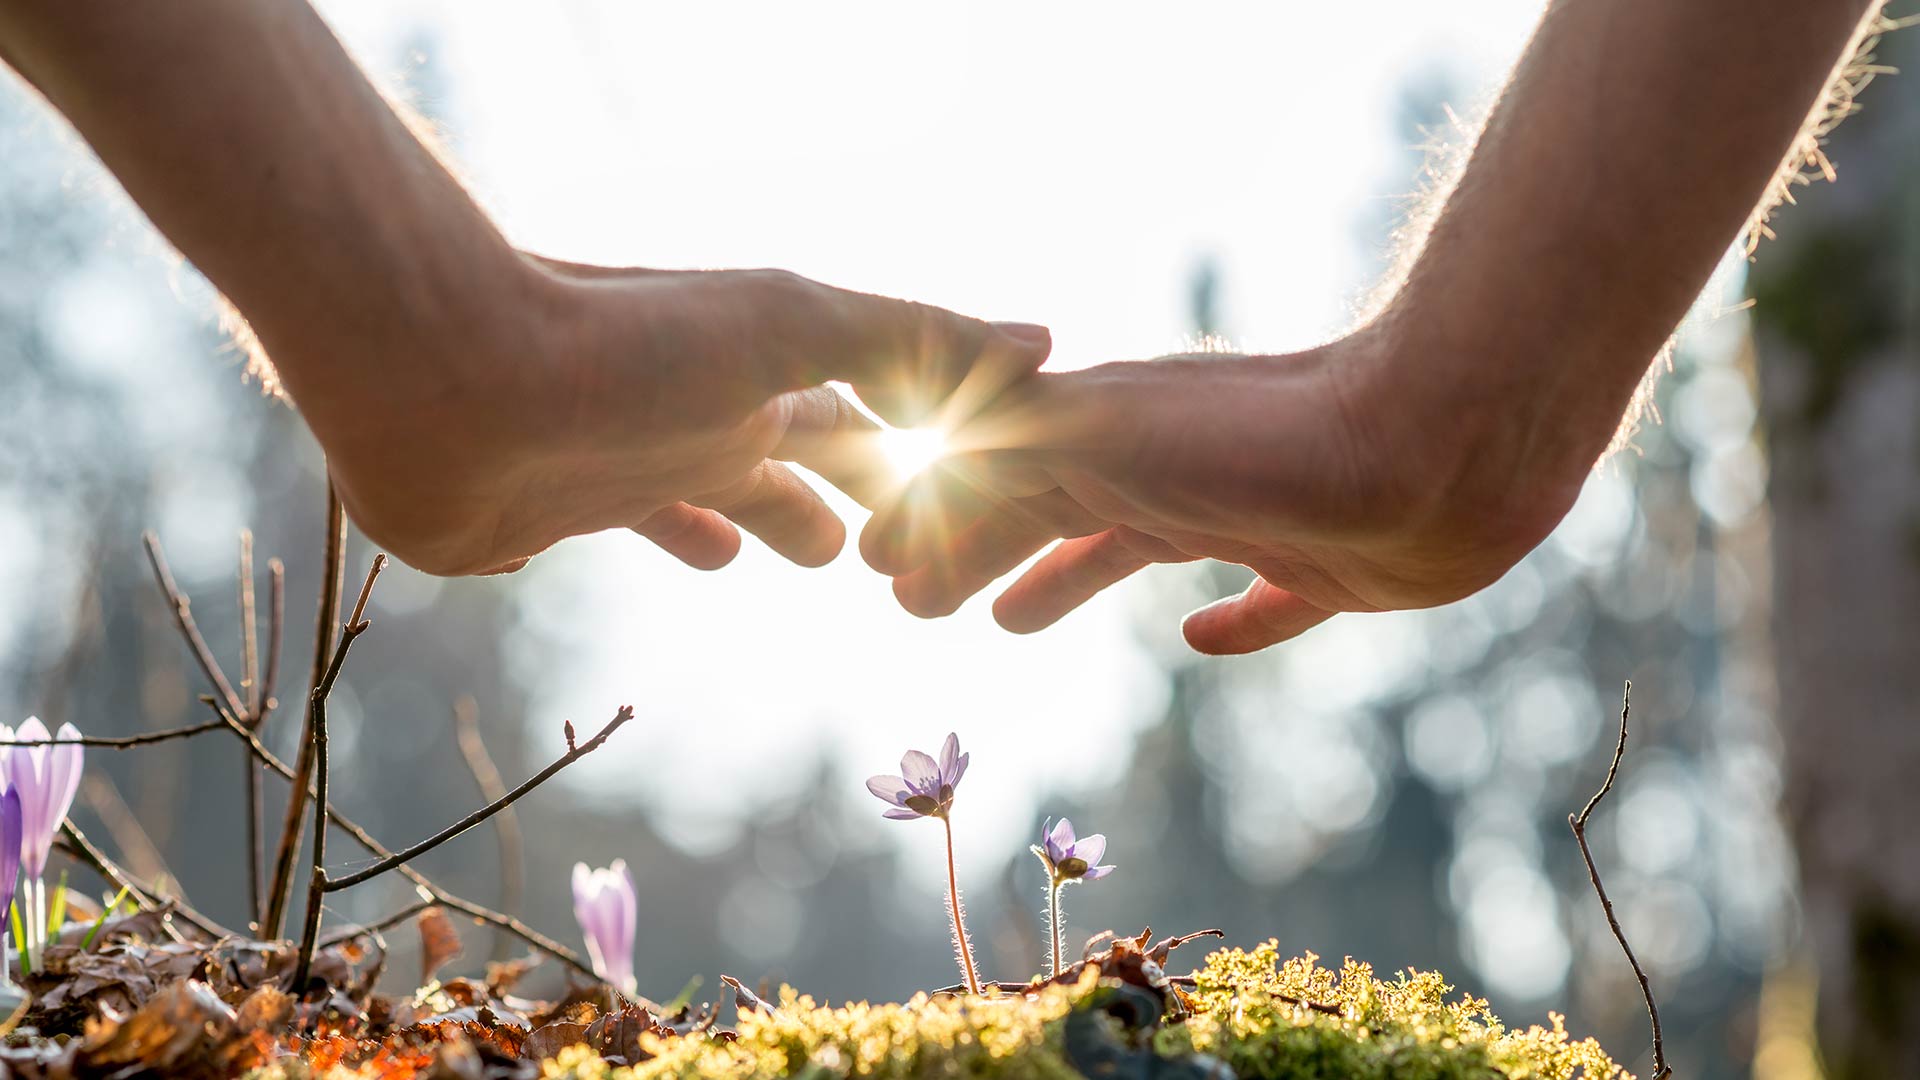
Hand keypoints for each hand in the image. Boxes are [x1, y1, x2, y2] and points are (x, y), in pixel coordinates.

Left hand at [306, 256, 1050, 575]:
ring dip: (767, 515)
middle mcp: (704, 410)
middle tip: (898, 544)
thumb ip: (910, 337)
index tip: (973, 488)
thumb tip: (1043, 341)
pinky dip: (672, 538)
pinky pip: (630, 526)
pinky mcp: (557, 511)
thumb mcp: (788, 327)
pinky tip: (686, 556)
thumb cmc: (623, 349)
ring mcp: (631, 459)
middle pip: (800, 453)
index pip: (866, 412)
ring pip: (721, 492)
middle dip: (853, 489)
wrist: (442, 378)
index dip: (921, 449)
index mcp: (763, 373)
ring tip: (806, 554)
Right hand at [864, 320, 1586, 652]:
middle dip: (981, 548)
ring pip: (1133, 549)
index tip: (879, 570)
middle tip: (922, 601)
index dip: (934, 526)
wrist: (1441, 438)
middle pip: (1049, 513)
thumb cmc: (1260, 442)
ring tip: (1012, 620)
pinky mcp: (1332, 567)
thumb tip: (916, 489)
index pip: (993, 484)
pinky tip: (1204, 639)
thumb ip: (1005, 459)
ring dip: (1066, 578)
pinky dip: (1229, 622)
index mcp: (1109, 438)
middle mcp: (1170, 467)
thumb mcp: (1099, 440)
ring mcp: (1250, 513)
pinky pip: (1263, 600)